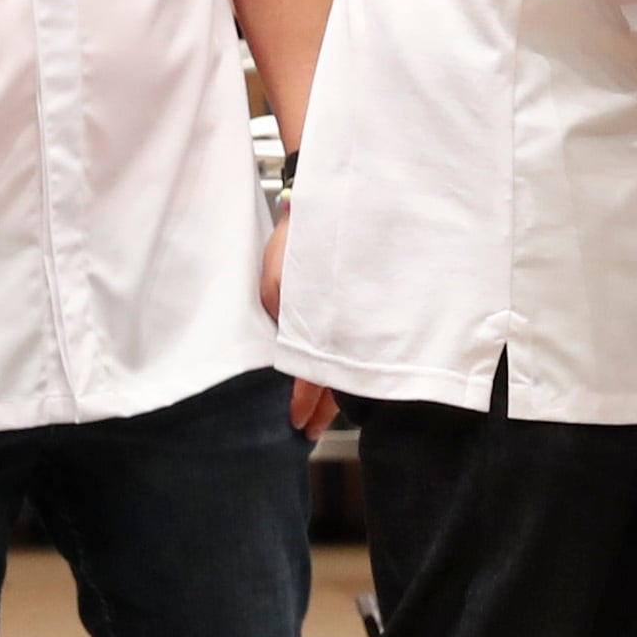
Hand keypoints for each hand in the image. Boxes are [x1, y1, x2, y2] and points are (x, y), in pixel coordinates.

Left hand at [256, 206, 340, 435]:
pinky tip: (345, 376)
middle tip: (315, 431)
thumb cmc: (298, 242)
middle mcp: (341, 329)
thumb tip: (289, 351)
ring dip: (339, 391)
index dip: (308, 405)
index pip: (314, 379)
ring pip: (349, 367)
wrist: (330, 205)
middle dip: (327, 409)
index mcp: (317, 327)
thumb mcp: (276, 284)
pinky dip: (349, 364)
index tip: (301, 425)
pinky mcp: (360, 307)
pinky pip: (356, 345)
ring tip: (329, 414)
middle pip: (336, 381)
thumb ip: (281, 319)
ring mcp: (353, 320)